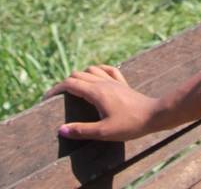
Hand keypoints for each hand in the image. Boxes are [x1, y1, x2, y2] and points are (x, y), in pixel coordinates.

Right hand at [42, 64, 161, 141]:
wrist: (154, 115)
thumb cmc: (130, 125)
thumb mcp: (103, 132)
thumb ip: (82, 130)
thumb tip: (61, 129)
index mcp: (96, 92)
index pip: (70, 84)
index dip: (55, 89)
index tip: (46, 98)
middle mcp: (103, 82)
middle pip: (78, 75)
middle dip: (65, 83)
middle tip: (59, 98)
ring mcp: (114, 80)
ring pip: (91, 69)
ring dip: (80, 76)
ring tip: (74, 89)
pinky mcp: (122, 83)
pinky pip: (107, 69)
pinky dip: (98, 70)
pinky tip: (96, 76)